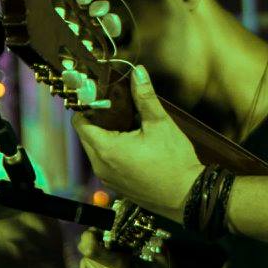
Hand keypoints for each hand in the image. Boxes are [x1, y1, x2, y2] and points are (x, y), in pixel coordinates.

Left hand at [72, 65, 202, 220]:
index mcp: (106, 149)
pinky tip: (131, 141)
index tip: (99, 95)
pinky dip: (111, 150)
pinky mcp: (116, 185)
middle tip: (115, 105)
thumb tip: (138, 71)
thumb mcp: (160, 124)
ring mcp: (107, 178)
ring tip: (125, 122)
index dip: (87, 106)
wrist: (187, 196)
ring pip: (95, 149)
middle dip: (97, 119)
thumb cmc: (174, 161)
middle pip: (86, 135)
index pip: (80, 123)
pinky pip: (105, 162)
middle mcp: (101, 166)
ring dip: (104, 135)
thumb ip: (145, 97)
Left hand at [76, 230, 199, 267]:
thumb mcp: (163, 256)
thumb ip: (148, 239)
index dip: (89, 236)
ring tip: (103, 248)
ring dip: (91, 252)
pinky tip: (97, 261)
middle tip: (104, 235)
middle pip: (87, 254)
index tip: (98, 229)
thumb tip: (138, 222)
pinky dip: (87, 266)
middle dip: (92, 241)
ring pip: (86, 264)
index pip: (92, 250)